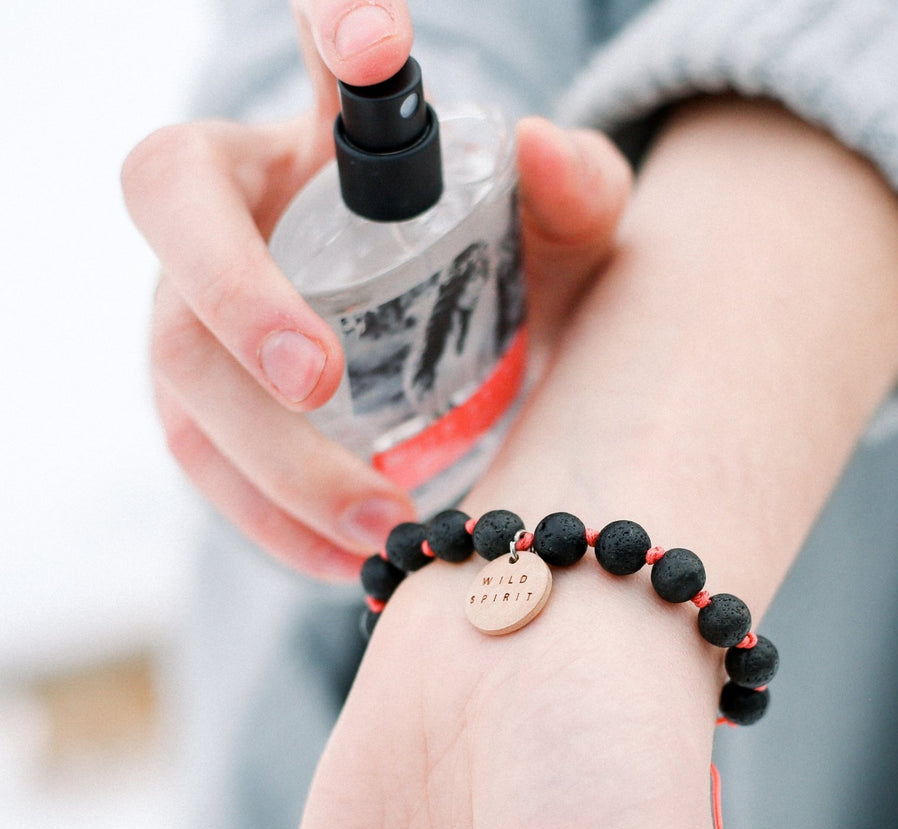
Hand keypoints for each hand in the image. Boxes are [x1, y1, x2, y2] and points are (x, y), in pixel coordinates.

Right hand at [121, 0, 630, 578]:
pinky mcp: (206, 410)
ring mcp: (202, 312)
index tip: (380, 40)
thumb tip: (545, 154)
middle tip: (322, 379)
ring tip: (379, 527)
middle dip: (236, 296)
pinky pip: (206, 467)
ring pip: (183, 373)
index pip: (312, 44)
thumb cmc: (496, 272)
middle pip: (180, 221)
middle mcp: (242, 209)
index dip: (329, 22)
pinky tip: (348, 565)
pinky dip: (274, 524)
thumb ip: (577, 193)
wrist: (454, 356)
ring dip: (271, 458)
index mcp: (331, 135)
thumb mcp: (561, 238)